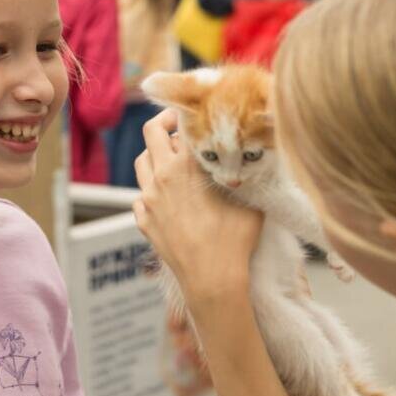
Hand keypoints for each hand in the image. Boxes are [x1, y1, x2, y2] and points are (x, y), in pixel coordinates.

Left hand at [134, 109, 263, 303]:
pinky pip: (141, 195)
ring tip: (173, 160)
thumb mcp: (249, 200)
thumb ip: (246, 174)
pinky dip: (151, 188)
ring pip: (142, 162)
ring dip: (155, 155)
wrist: (211, 279)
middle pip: (150, 133)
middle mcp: (162, 177)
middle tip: (179, 127)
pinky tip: (168, 196)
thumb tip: (254, 161)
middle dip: (164, 123)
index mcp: (186, 165)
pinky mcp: (144, 220)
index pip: (180, 123)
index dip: (190, 116)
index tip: (199, 116)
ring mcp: (149, 199)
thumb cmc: (234, 240)